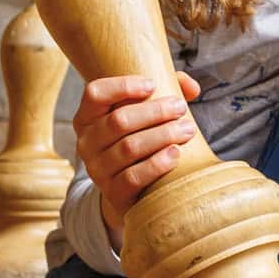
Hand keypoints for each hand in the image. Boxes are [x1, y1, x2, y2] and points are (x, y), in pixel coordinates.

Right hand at [77, 72, 202, 234]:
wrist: (130, 187)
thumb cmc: (140, 138)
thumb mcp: (144, 113)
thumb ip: (167, 90)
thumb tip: (191, 87)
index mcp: (88, 117)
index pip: (95, 93)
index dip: (123, 86)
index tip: (152, 85)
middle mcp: (86, 142)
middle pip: (118, 121)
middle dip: (155, 112)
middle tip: (180, 108)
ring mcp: (97, 169)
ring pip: (129, 148)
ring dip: (162, 135)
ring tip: (187, 129)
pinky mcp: (112, 192)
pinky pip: (133, 177)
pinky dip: (156, 164)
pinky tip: (175, 154)